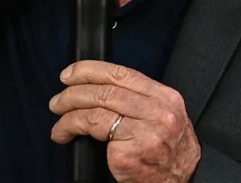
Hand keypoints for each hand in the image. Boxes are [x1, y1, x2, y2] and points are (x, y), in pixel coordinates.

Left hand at [50, 61, 200, 181]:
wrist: (183, 182)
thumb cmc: (168, 153)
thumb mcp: (163, 116)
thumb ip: (138, 100)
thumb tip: (98, 88)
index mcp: (165, 97)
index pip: (122, 73)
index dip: (90, 70)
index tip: (71, 74)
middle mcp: (157, 111)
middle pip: (106, 90)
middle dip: (74, 92)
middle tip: (58, 100)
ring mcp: (144, 132)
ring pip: (96, 108)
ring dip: (68, 112)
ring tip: (58, 117)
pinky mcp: (128, 152)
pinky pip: (92, 131)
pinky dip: (70, 128)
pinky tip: (65, 135)